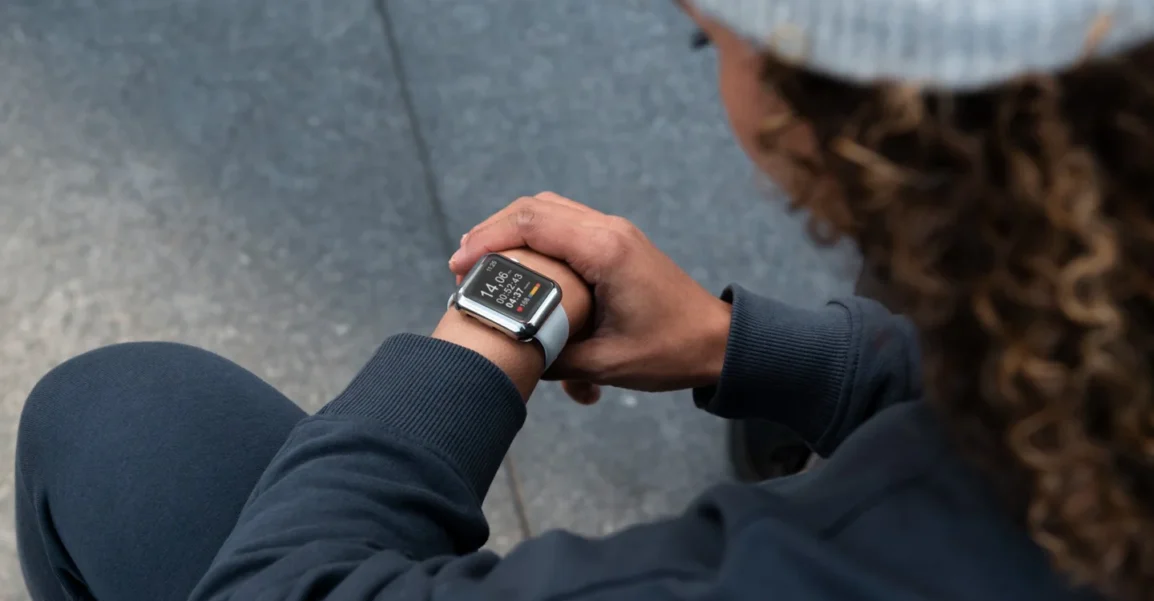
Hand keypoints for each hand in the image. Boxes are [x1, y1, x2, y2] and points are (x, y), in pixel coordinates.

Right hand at [449, 193, 731, 401]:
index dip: (488, 239)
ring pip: (549, 210)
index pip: (532, 223)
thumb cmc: (671, 351)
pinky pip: (565, 224)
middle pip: (534, 207)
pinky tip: (518, 262)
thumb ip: (553, 356)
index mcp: (606, 250)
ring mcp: (613, 232)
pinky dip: (535, 236)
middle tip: (462, 265)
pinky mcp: (615, 242)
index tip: (460, 266)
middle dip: (492, 231)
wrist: (717, 343)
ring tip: (480, 260)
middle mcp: (609, 230)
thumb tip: (510, 353)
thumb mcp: (605, 362)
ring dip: (511, 230)